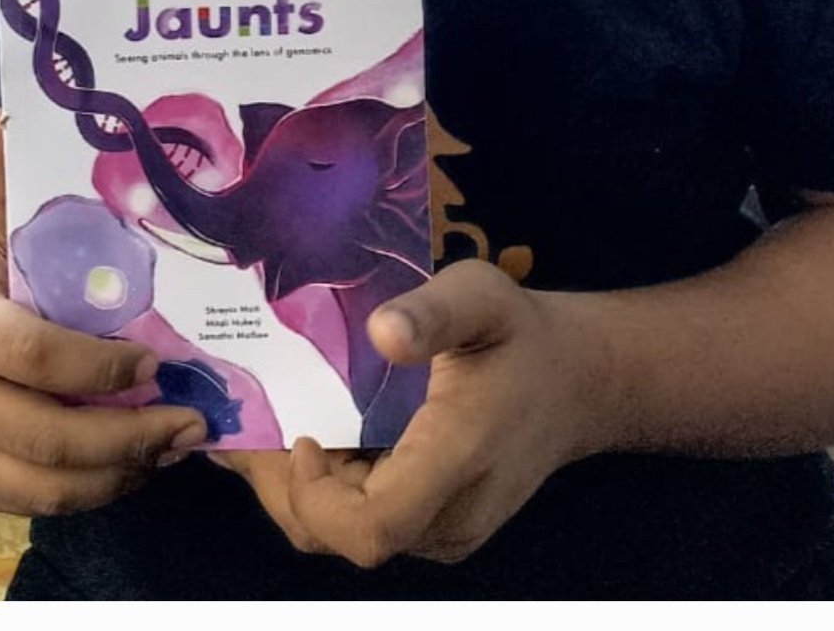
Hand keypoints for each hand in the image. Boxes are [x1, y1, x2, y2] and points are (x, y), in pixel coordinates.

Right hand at [0, 106, 209, 517]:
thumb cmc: (0, 275)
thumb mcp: (7, 225)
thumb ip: (10, 178)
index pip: (31, 353)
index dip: (98, 365)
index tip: (157, 362)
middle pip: (42, 434)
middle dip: (126, 434)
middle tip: (190, 422)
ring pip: (41, 484)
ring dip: (117, 472)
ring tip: (171, 446)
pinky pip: (32, 505)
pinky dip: (90, 494)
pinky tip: (130, 465)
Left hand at [211, 259, 606, 567]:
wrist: (576, 381)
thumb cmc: (519, 334)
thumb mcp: (480, 296)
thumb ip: (433, 312)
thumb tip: (382, 332)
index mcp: (456, 462)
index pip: (371, 528)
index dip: (314, 496)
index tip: (302, 433)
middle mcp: (449, 514)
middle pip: (343, 538)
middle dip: (286, 486)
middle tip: (258, 419)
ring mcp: (444, 527)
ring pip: (348, 536)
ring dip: (301, 487)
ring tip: (276, 420)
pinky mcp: (438, 523)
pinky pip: (367, 522)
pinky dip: (327, 489)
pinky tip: (312, 432)